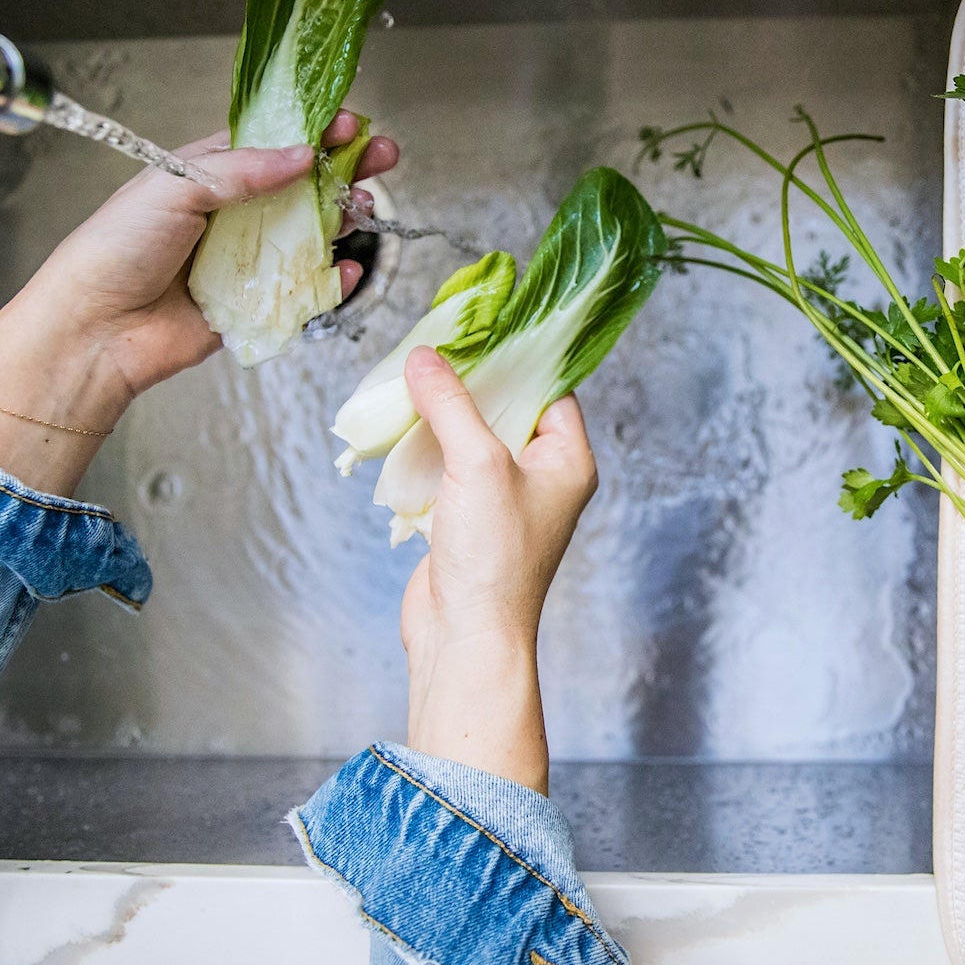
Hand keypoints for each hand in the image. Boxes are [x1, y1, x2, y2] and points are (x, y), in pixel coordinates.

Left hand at [0, 112, 397, 495]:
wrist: (96, 329)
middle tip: (384, 156)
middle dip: (345, 168)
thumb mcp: (174, 184)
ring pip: (312, 232)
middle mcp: (233, 211)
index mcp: (208, 172)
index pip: (271, 141)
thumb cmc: (116, 248)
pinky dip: (335, 279)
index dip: (314, 130)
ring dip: (345, 218)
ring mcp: (248, 257)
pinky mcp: (257, 302)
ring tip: (367, 209)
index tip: (351, 123)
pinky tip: (350, 267)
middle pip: (303, 183)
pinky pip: (307, 287)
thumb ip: (242, 169)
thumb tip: (302, 155)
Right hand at [397, 348, 597, 792]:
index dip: (517, 359)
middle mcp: (541, 477)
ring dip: (439, 416)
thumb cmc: (493, 558)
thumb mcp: (477, 464)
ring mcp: (502, 499)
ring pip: (470, 438)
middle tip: (433, 349)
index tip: (480, 328)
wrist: (465, 636)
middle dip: (469, 384)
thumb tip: (425, 357)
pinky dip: (423, 449)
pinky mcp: (466, 518)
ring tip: (408, 382)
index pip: (550, 390)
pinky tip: (397, 428)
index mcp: (567, 461)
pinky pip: (446, 468)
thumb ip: (452, 405)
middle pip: (505, 409)